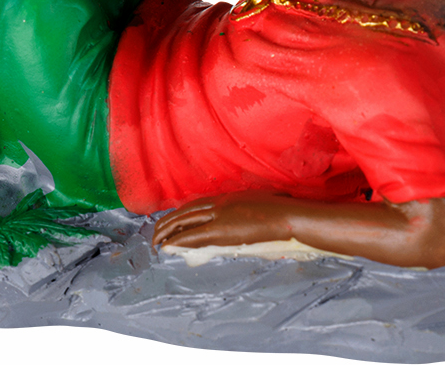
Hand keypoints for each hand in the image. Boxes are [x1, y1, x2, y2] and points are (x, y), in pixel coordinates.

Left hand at [153, 190, 290, 247]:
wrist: (288, 215)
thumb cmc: (283, 211)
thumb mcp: (263, 205)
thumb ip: (251, 211)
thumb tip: (250, 220)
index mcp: (229, 198)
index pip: (197, 205)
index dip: (182, 214)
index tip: (172, 221)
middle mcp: (220, 203)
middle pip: (186, 212)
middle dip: (169, 223)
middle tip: (156, 233)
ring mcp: (220, 216)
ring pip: (185, 223)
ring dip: (168, 232)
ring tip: (156, 242)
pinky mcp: (222, 231)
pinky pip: (194, 236)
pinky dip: (178, 241)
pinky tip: (168, 247)